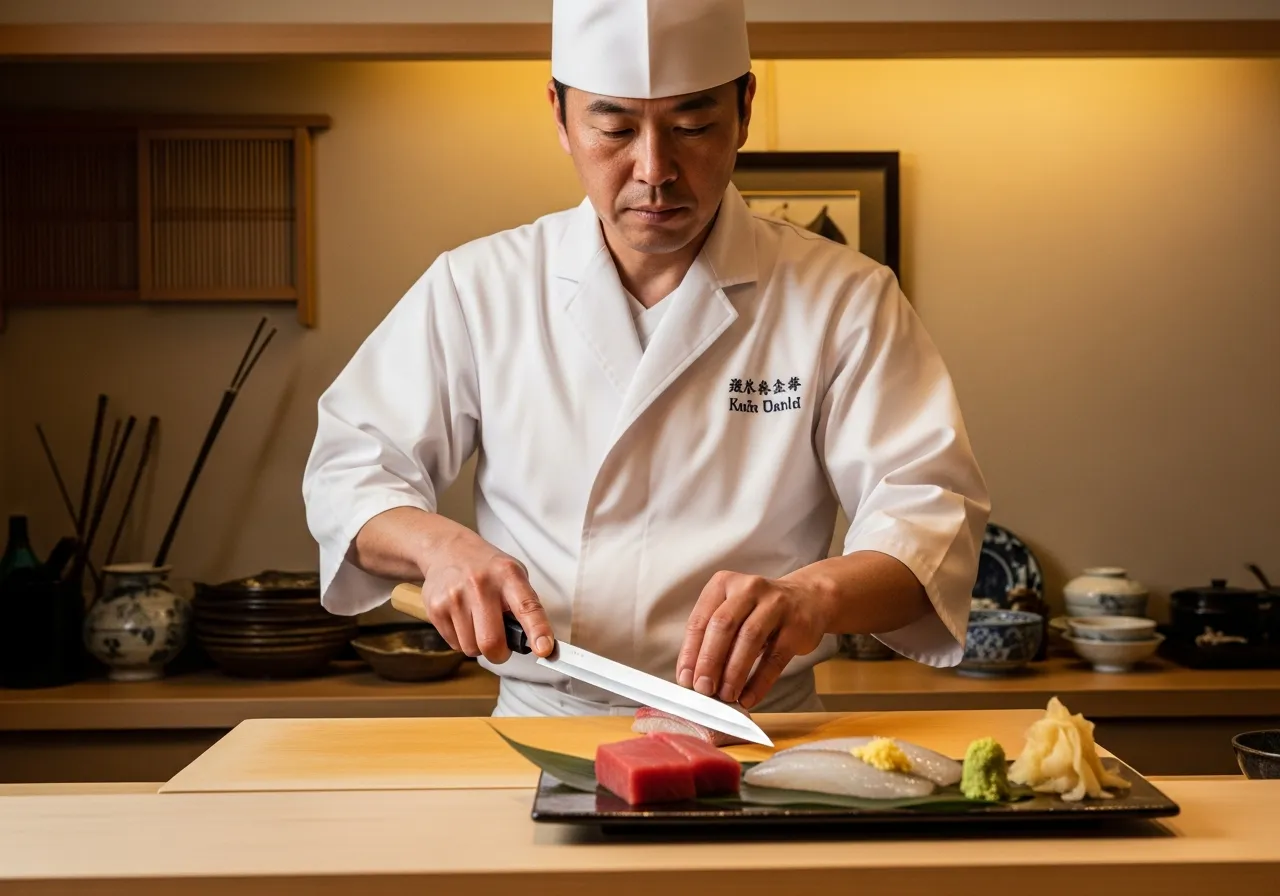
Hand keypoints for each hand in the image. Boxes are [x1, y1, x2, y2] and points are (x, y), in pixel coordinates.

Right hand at [418, 528, 554, 663]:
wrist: (447, 550)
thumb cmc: (488, 568)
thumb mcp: (513, 574)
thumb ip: (525, 606)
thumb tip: (535, 643)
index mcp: (508, 576)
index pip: (527, 607)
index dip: (537, 631)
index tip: (544, 649)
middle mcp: (480, 585)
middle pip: (491, 642)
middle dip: (499, 654)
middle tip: (501, 646)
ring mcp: (455, 597)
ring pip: (471, 648)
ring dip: (478, 645)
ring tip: (478, 623)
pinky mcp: (435, 609)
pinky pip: (454, 645)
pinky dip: (462, 640)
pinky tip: (462, 619)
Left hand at [676, 571, 829, 709]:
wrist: (808, 599)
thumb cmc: (758, 612)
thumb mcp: (733, 612)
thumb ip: (713, 638)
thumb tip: (695, 678)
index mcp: (724, 583)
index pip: (700, 619)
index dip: (690, 652)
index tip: (685, 679)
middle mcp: (749, 588)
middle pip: (723, 625)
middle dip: (710, 661)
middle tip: (703, 689)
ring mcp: (776, 604)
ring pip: (749, 639)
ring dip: (734, 672)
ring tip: (725, 696)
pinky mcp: (797, 625)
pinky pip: (775, 658)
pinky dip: (759, 682)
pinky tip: (748, 698)